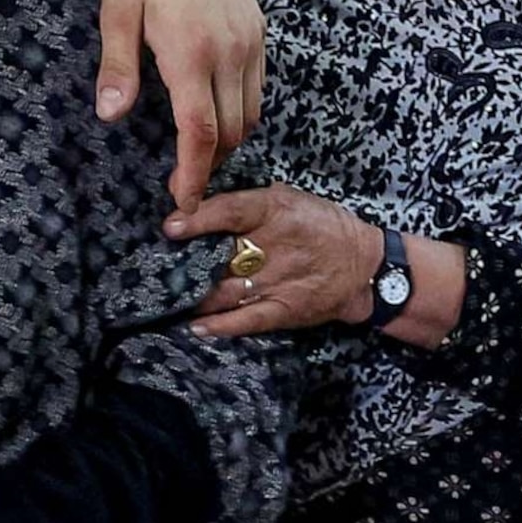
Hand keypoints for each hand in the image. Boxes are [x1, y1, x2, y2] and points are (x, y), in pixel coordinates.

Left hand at [98, 0, 262, 210]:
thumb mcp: (117, 11)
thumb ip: (117, 67)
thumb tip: (111, 116)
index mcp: (190, 52)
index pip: (199, 132)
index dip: (194, 174)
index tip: (184, 202)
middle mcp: (228, 51)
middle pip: (229, 132)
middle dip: (208, 164)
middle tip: (179, 181)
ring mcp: (249, 41)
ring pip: (249, 114)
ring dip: (225, 140)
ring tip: (196, 150)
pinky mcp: (258, 31)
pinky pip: (257, 88)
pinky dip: (240, 111)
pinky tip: (214, 110)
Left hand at [165, 183, 378, 335]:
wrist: (364, 266)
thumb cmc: (323, 226)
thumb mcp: (291, 198)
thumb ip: (251, 200)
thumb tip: (203, 196)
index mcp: (277, 211)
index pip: (230, 211)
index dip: (197, 219)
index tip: (171, 226)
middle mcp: (274, 247)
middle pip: (220, 255)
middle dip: (186, 262)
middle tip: (157, 266)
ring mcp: (278, 282)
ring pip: (225, 290)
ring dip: (193, 295)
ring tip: (167, 296)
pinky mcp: (284, 310)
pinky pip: (245, 320)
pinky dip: (218, 326)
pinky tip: (195, 326)